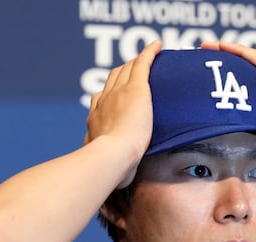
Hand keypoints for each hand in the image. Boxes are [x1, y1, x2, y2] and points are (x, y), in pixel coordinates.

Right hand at [84, 41, 161, 185]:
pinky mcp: (135, 89)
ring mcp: (118, 92)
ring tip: (146, 60)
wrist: (112, 157)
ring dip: (135, 62)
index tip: (116, 95)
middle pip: (112, 79)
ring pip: (126, 69)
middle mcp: (103, 101)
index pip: (102, 99)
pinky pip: (142, 64)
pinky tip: (158, 46)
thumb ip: (113, 168)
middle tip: (133, 72)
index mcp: (96, 118)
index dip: (110, 94)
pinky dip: (150, 53)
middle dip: (121, 74)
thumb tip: (115, 181)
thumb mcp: (109, 167)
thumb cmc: (110, 169)